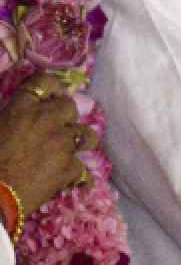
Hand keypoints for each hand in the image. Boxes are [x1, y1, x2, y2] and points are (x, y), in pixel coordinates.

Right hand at [0, 74, 94, 211]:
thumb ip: (9, 117)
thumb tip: (15, 120)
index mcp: (22, 109)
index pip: (43, 82)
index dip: (51, 85)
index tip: (52, 92)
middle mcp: (47, 120)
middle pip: (69, 106)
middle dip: (65, 114)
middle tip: (58, 124)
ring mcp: (62, 144)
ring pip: (86, 134)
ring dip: (81, 140)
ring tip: (74, 148)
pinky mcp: (69, 168)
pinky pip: (83, 170)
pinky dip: (80, 176)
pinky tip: (76, 181)